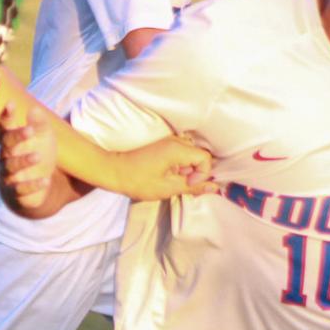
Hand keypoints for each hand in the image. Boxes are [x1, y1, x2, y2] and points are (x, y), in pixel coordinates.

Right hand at [0, 70, 56, 209]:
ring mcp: (8, 176)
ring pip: (10, 167)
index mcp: (10, 142)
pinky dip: (33, 185)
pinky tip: (46, 180)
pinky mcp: (15, 193)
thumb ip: (39, 124)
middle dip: (16, 136)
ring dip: (23, 161)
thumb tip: (34, 109)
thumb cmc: (36, 155)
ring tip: (38, 156)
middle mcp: (5, 157)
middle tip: (30, 130)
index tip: (11, 103)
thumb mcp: (43, 139)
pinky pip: (20, 189)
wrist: (37, 187)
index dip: (7, 116)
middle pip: (6, 144)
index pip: (5, 126)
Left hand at [93, 134, 217, 201]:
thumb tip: (215, 188)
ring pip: (191, 155)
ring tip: (172, 179)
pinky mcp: (164, 145)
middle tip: (180, 183)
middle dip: (196, 172)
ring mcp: (169, 141)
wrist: (114, 171)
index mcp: (178, 149)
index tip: (188, 184)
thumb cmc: (137, 180)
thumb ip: (193, 187)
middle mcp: (176, 141)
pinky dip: (180, 166)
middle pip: (200, 155)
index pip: (205, 158)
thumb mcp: (167, 188)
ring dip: (188, 170)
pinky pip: (182, 154)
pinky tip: (168, 175)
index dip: (202, 174)